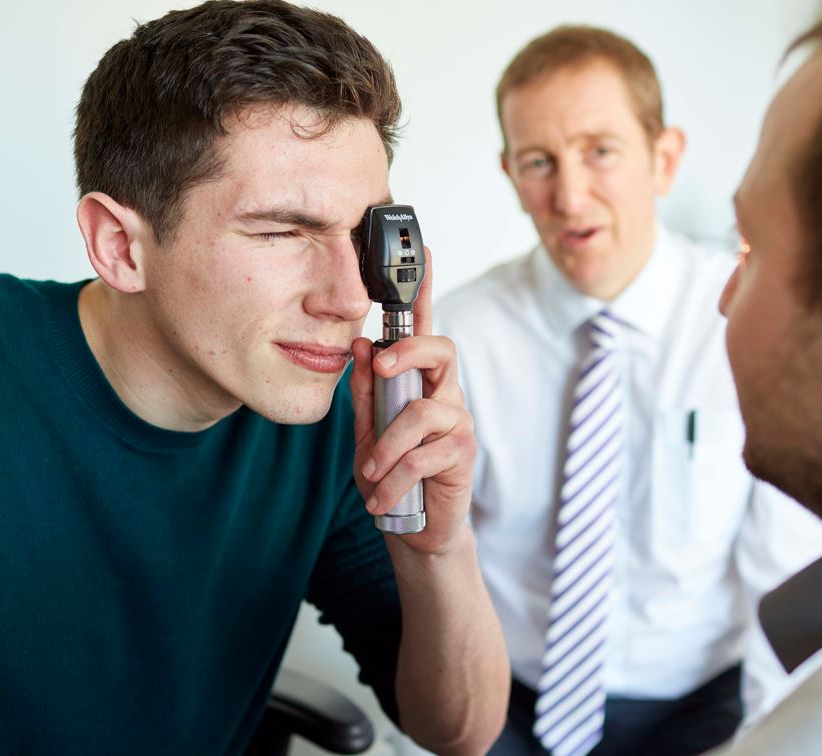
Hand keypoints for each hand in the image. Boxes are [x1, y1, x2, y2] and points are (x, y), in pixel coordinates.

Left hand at [350, 246, 475, 554]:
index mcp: (418, 379)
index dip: (424, 288)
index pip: (422, 326)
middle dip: (408, 352)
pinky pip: (424, 455)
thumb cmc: (390, 472)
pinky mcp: (461, 454)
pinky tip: (384, 498)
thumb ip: (366, 390)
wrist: (411, 526)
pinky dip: (395, 479)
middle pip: (440, 349)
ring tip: (369, 473)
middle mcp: (443, 392)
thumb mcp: (366, 430)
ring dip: (387, 447)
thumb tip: (360, 344)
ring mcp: (456, 422)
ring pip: (422, 412)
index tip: (422, 249)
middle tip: (380, 366)